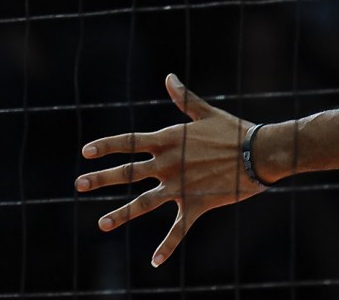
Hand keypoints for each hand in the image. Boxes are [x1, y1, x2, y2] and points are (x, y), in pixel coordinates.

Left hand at [75, 73, 263, 266]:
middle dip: (101, 178)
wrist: (259, 152)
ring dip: (121, 214)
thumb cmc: (235, 130)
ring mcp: (180, 185)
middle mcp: (168, 163)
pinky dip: (167, 246)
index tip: (86, 152)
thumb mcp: (206, 113)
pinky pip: (178, 229)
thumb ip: (184, 99)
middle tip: (79, 184)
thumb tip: (169, 78)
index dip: (106, 146)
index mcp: (168, 140)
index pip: (130, 142)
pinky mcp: (195, 204)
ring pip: (144, 203)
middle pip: (128, 172)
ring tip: (101, 223)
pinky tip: (155, 261)